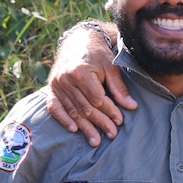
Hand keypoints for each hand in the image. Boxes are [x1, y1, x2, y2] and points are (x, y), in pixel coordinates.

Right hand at [46, 22, 136, 145]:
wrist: (77, 42)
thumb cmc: (97, 55)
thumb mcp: (111, 66)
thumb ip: (119, 87)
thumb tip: (131, 106)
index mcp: (81, 72)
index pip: (97, 99)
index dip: (110, 111)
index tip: (120, 121)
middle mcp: (66, 80)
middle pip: (85, 107)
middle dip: (100, 122)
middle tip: (112, 134)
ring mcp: (56, 85)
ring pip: (72, 110)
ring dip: (85, 127)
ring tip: (96, 140)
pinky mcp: (51, 88)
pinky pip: (54, 107)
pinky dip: (63, 119)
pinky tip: (74, 129)